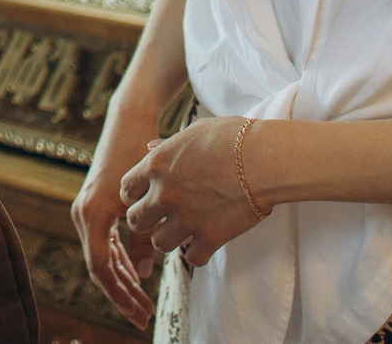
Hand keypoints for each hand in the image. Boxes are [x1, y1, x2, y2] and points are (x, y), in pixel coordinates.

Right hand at [75, 94, 166, 326]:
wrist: (129, 121)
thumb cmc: (137, 154)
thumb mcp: (146, 200)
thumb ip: (145, 238)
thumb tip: (146, 274)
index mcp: (91, 213)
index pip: (100, 269)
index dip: (120, 295)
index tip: (139, 314)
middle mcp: (84, 214)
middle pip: (101, 267)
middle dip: (123, 293)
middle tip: (144, 316)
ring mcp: (88, 211)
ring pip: (104, 257)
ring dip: (124, 279)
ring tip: (144, 303)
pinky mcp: (97, 207)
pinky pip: (106, 243)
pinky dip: (122, 261)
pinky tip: (139, 274)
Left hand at [121, 116, 270, 273]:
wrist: (266, 159)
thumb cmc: (234, 138)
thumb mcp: (194, 132)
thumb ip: (167, 145)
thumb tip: (149, 148)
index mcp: (157, 165)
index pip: (126, 189)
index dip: (133, 196)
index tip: (145, 197)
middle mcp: (165, 194)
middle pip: (136, 221)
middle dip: (146, 221)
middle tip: (160, 219)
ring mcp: (186, 218)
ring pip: (159, 243)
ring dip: (169, 239)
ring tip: (183, 231)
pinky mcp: (210, 238)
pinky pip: (192, 258)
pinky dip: (198, 253)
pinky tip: (205, 242)